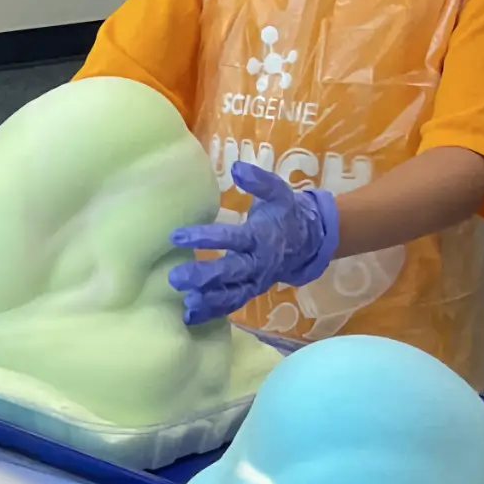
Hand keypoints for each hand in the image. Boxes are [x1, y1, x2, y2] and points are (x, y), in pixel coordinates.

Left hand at [167, 162, 339, 325]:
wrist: (309, 241)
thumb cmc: (286, 214)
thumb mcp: (279, 193)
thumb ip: (260, 181)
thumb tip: (237, 168)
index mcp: (261, 237)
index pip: (232, 239)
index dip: (205, 237)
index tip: (176, 236)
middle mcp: (258, 263)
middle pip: (230, 272)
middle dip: (203, 276)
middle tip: (175, 277)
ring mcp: (255, 281)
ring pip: (232, 294)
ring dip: (208, 300)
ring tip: (185, 303)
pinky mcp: (251, 291)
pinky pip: (232, 304)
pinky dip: (213, 312)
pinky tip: (189, 316)